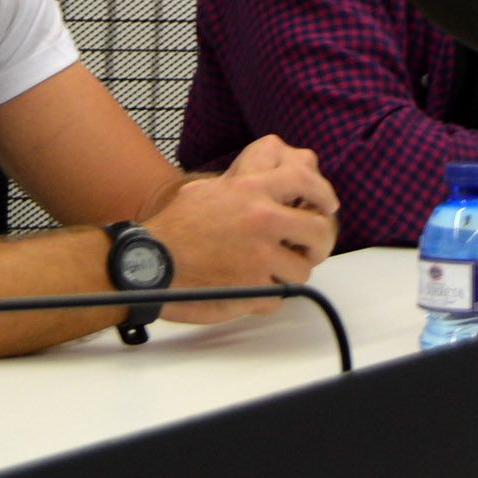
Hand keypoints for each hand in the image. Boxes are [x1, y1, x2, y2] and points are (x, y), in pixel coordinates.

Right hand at [146, 135, 338, 322]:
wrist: (150, 262)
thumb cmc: (174, 228)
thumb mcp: (209, 190)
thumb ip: (245, 185)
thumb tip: (274, 184)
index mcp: (250, 189)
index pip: (305, 181)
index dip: (323, 194)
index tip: (328, 205)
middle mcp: (260, 219)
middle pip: (319, 231)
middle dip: (319, 244)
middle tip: (309, 250)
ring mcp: (259, 255)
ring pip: (302, 271)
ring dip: (288, 275)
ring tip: (267, 273)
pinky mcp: (252, 288)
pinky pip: (277, 297)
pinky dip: (265, 297)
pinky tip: (246, 289)